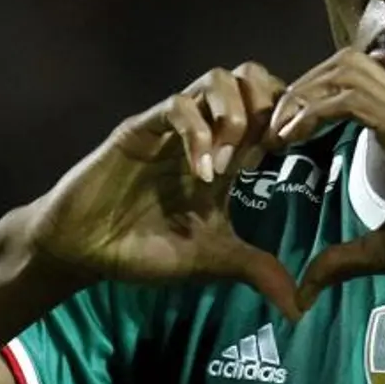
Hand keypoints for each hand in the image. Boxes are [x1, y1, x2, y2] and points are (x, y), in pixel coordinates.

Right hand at [23, 63, 303, 319]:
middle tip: (268, 149)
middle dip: (270, 105)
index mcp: (227, 155)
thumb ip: (256, 270)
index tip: (291, 155)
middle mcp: (205, 131)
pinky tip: (199, 172)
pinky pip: (177, 105)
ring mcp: (172, 125)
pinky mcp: (141, 128)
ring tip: (228, 165)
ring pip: (219, 79)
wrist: (84, 250)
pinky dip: (197, 133)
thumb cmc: (144, 249)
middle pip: (252, 77)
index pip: (273, 108)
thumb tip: (299, 306)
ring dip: (235, 116)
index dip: (292, 121)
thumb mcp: (212, 260)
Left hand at [267, 48, 384, 312]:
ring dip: (303, 93)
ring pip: (346, 70)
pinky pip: (352, 98)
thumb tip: (305, 290)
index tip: (277, 140)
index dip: (308, 102)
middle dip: (300, 86)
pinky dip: (314, 109)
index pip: (349, 87)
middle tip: (269, 128)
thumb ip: (343, 261)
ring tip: (276, 131)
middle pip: (344, 63)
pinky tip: (291, 138)